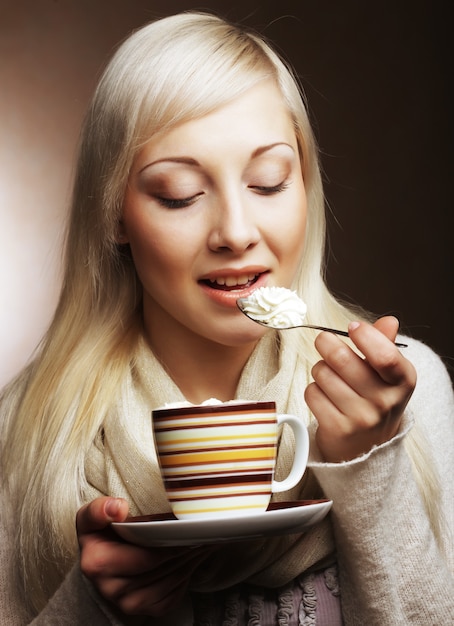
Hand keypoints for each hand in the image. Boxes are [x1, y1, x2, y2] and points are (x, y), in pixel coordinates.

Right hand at [77, 497, 209, 616]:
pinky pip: (172, 595)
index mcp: (97, 564)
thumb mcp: (91, 516)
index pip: (145, 557)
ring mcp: (128, 603)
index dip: (167, 543)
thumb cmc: (101, 532)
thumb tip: (118, 509)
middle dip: (183, 549)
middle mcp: (111, 589)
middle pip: (161, 568)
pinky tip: (192, 558)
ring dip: (189, 561)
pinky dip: (186, 575)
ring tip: (200, 541)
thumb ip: (99, 509)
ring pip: (170, 581)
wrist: (101, 557)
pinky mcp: (144, 610)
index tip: (182, 529)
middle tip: (200, 531)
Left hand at [304, 316, 415, 461]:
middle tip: (324, 341)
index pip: (385, 355)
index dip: (365, 336)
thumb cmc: (375, 400)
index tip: (353, 328)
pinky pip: (312, 393)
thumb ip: (385, 345)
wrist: (368, 448)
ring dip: (320, 369)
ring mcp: (362, 418)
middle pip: (341, 358)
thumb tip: (389, 321)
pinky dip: (313, 390)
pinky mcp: (338, 429)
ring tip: (329, 377)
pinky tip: (325, 397)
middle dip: (326, 343)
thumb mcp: (387, 374)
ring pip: (322, 373)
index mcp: (403, 381)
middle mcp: (385, 401)